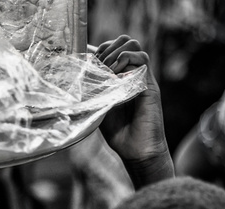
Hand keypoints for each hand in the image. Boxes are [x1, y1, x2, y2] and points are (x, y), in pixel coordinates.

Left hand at [95, 36, 171, 176]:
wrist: (136, 150)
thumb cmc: (118, 132)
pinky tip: (116, 76)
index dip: (98, 49)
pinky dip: (126, 60)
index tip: (85, 61)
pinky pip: (142, 60)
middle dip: (106, 49)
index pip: (111, 48)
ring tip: (106, 71)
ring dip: (115, 54)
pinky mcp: (149, 85)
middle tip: (97, 67)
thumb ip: (92, 91)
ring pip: (133, 45)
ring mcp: (142, 77)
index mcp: (120, 77)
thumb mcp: (98, 106)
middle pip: (123, 41)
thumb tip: (75, 77)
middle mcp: (132, 74)